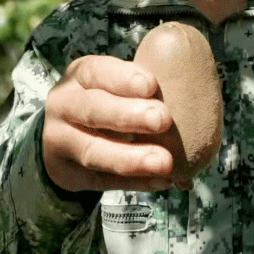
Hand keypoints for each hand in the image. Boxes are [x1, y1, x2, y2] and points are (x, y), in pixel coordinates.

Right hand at [42, 55, 174, 192]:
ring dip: (131, 158)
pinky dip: (135, 182)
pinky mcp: (69, 174)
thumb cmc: (103, 102)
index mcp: (79, 76)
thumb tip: (192, 89)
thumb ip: (140, 87)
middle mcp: (64, 106)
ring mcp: (61, 142)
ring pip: (93, 151)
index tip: (151, 85)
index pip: (97, 72)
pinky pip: (103, 181)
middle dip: (127, 116)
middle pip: (93, 110)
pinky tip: (161, 180)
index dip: (123, 79)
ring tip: (165, 161)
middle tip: (162, 120)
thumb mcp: (111, 84)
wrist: (61, 137)